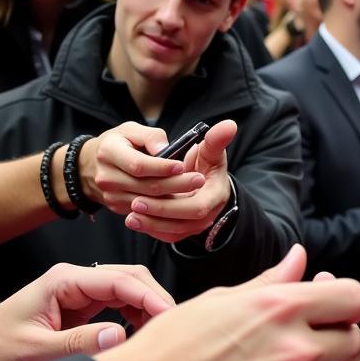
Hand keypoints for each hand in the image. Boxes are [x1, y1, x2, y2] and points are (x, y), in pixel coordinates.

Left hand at [0, 263, 173, 360]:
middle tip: (175, 326)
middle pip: (131, 278)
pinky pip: (120, 304)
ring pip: (129, 289)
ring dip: (148, 307)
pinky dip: (136, 316)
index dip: (150, 297)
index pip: (120, 280)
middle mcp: (77, 279)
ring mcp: (81, 291)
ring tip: (162, 333)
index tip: (170, 316)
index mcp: (65, 280)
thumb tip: (121, 336)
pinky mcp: (83, 306)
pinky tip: (142, 334)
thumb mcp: (35, 351)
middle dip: (155, 298)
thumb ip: (78, 344)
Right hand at [79, 121, 205, 214]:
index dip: (162, 167)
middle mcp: (107, 177)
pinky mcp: (116, 207)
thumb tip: (166, 148)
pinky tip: (180, 201)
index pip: (138, 165)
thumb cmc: (117, 143)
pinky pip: (143, 211)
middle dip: (176, 184)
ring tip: (194, 190)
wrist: (89, 165)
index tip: (182, 165)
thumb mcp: (130, 130)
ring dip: (173, 198)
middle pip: (146, 186)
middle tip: (199, 180)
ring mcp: (110, 195)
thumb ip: (150, 136)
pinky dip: (163, 207)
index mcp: (108, 152)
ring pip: (147, 202)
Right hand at [94, 245, 359, 360]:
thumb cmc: (172, 347)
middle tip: (302, 347)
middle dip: (333, 342)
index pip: (354, 298)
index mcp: (281, 307)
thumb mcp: (222, 301)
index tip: (329, 313)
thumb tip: (300, 258)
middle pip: (352, 342)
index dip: (344, 304)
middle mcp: (295, 348)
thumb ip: (272, 282)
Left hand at [125, 119, 235, 243]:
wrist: (204, 180)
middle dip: (159, 213)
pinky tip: (134, 221)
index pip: (198, 206)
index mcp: (216, 194)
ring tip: (130, 217)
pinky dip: (151, 230)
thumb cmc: (205, 162)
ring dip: (151, 225)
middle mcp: (209, 214)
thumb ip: (216, 140)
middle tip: (134, 203)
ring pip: (174, 232)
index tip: (151, 191)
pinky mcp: (184, 230)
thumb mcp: (211, 149)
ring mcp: (196, 225)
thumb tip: (229, 125)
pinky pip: (168, 236)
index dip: (175, 202)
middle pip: (184, 221)